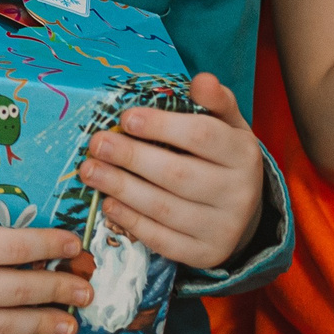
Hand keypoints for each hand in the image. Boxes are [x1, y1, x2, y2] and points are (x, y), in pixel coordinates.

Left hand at [80, 72, 264, 269]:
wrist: (242, 212)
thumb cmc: (221, 157)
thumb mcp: (226, 126)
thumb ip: (214, 102)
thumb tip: (201, 79)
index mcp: (244, 154)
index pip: (203, 137)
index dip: (161, 126)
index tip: (125, 118)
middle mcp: (240, 194)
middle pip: (178, 175)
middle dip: (131, 157)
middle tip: (97, 143)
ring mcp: (223, 229)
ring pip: (165, 209)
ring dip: (121, 188)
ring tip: (90, 171)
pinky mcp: (205, 255)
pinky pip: (163, 240)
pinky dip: (132, 222)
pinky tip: (108, 204)